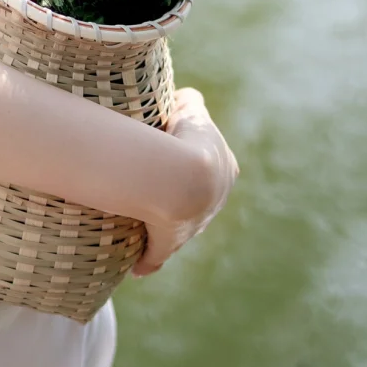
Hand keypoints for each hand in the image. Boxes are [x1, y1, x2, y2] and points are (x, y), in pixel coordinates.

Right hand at [131, 86, 239, 276]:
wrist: (184, 179)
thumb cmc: (190, 140)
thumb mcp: (192, 111)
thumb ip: (190, 101)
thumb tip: (182, 98)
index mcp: (226, 171)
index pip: (215, 167)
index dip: (196, 160)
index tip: (177, 157)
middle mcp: (215, 202)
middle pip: (200, 200)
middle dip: (185, 199)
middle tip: (160, 190)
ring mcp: (194, 225)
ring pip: (180, 226)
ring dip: (165, 226)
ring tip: (145, 221)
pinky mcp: (169, 242)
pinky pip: (157, 254)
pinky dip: (149, 260)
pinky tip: (140, 267)